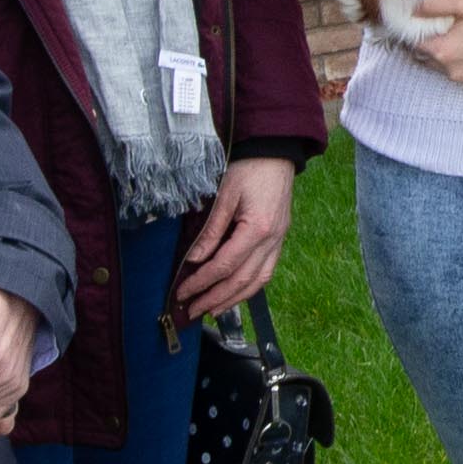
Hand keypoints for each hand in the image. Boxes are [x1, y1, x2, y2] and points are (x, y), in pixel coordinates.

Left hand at [170, 156, 294, 325]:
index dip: (202, 282)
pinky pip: (266, 272)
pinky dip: (249, 287)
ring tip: (212, 310)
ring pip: (258, 282)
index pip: (225, 265)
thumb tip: (193, 260)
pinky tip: (235, 294)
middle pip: (242, 281)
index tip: (182, 292)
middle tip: (192, 311)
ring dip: (234, 300)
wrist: (276, 152)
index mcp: (258, 229)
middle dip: (215, 299)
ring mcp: (279, 241)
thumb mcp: (224, 195)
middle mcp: (272, 240)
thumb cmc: (249, 168)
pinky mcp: (279, 240)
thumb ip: (210, 230)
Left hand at [405, 0, 462, 93]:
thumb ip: (436, 4)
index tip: (426, 20)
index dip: (418, 30)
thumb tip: (414, 8)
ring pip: (445, 67)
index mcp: (443, 51)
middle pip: (428, 57)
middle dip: (432, 43)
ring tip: (462, 37)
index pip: (415, 43)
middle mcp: (452, 71)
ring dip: (448, 54)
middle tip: (444, 26)